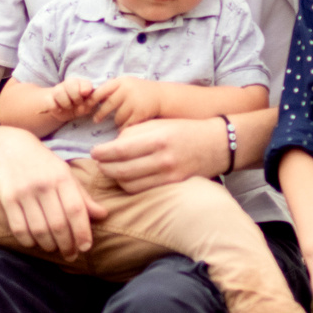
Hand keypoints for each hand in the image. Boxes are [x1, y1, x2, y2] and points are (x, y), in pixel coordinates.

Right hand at [0, 128, 106, 258]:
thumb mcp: (64, 173)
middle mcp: (43, 184)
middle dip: (67, 245)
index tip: (85, 247)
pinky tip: (34, 242)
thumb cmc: (41, 164)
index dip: (82, 232)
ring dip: (48, 245)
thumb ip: (82, 196)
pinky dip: (28, 241)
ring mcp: (24, 191)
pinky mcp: (7, 198)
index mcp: (62, 177)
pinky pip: (18, 228)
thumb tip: (103, 215)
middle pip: (58, 224)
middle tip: (70, 254)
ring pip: (39, 229)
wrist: (7, 147)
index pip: (76, 210)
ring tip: (53, 248)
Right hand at [44, 77, 96, 121]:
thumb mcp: (88, 105)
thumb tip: (86, 92)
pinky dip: (55, 107)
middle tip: (77, 103)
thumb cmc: (80, 106)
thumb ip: (91, 99)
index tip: (85, 96)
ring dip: (66, 103)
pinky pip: (49, 101)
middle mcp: (68, 84)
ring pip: (58, 92)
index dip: (85, 90)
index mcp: (80, 83)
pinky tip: (59, 110)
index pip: (83, 82)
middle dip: (76, 97)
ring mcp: (57, 90)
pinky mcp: (48, 98)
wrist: (65, 111)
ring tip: (68, 107)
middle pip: (70, 83)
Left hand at [86, 77, 161, 128]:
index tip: (86, 107)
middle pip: (108, 105)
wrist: (162, 96)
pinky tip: (125, 126)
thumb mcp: (125, 84)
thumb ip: (111, 90)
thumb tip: (90, 99)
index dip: (91, 100)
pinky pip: (126, 124)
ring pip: (117, 117)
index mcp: (121, 82)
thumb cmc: (139, 91)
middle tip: (96, 120)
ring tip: (118, 120)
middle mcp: (127, 90)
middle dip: (100, 114)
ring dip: (116, 121)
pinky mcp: (140, 113)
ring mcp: (134, 102)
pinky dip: (124, 127)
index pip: (100, 91)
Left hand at [89, 116, 230, 193]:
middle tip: (98, 162)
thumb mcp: (160, 123)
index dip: (102, 153)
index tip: (94, 151)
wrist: (218, 143)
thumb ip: (135, 133)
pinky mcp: (172, 184)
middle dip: (104, 167)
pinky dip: (128, 185)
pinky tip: (125, 178)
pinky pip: (142, 189)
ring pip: (129, 183)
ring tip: (110, 169)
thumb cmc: (186, 129)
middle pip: (121, 169)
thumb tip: (112, 145)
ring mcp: (168, 174)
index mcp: (158, 138)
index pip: (120, 150)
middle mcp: (163, 158)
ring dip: (114, 178)